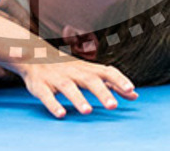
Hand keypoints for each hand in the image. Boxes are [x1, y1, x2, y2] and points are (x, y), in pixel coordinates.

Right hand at [10, 53, 137, 117]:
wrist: (34, 55)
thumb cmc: (69, 68)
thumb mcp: (90, 73)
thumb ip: (112, 83)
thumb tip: (135, 95)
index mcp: (87, 69)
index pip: (106, 71)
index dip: (119, 80)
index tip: (131, 90)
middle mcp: (74, 72)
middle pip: (89, 80)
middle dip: (102, 92)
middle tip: (113, 106)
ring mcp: (57, 78)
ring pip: (68, 87)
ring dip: (77, 98)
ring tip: (87, 111)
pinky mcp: (41, 86)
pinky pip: (46, 95)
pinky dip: (53, 104)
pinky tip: (61, 114)